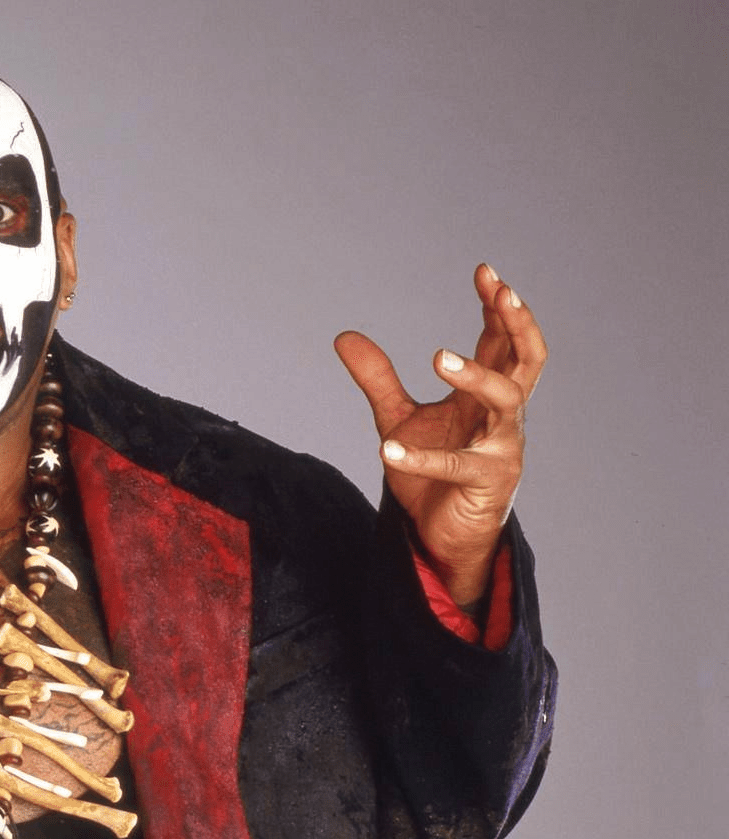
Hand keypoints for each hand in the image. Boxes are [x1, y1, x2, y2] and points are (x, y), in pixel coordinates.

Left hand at [334, 265, 546, 607]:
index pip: (502, 340)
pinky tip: (387, 451)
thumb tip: (344, 336)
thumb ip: (378, 379)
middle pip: (527, 357)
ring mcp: (502, 446)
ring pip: (505, 399)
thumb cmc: (430, 475)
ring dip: (474, 375)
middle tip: (502, 291)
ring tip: (436, 357)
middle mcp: (504, 414)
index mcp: (487, 395)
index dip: (498, 306)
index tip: (484, 272)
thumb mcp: (397, 419)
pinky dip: (420, 458)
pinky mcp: (487, 481)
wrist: (439, 534)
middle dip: (518, 322)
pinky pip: (456, 465)